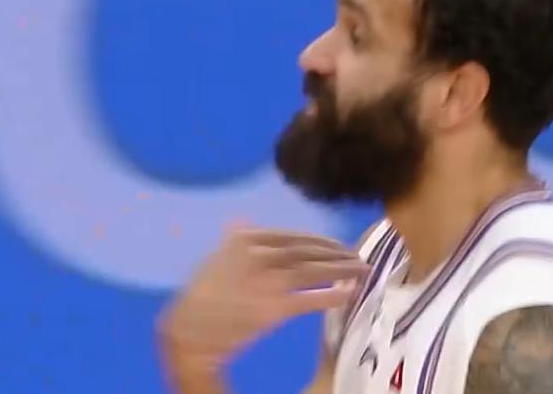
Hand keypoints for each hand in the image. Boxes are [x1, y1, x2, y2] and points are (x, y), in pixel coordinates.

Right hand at [157, 224, 369, 367]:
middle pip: (310, 251)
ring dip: (344, 271)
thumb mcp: (215, 258)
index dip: (322, 241)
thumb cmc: (202, 294)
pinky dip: (332, 296)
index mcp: (247, 240)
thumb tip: (241, 221)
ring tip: (363, 271)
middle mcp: (259, 255)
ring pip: (315, 271)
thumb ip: (234, 240)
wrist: (190, 331)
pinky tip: (348, 294)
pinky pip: (310, 299)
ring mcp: (267, 282)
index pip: (295, 237)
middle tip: (359, 257)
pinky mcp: (273, 308)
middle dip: (339, 253)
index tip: (340, 244)